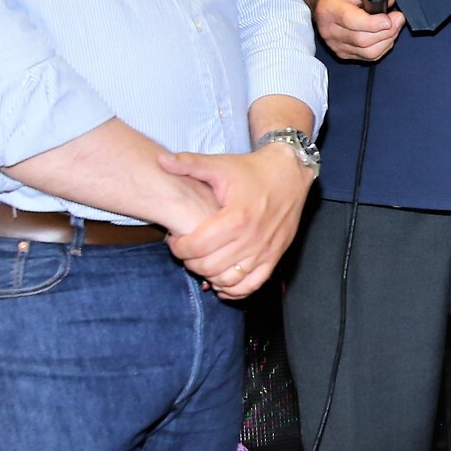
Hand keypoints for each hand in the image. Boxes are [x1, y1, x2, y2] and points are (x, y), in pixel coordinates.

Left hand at [161, 143, 314, 298]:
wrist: (289, 174)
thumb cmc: (252, 170)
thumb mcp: (219, 164)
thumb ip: (188, 164)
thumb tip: (160, 160)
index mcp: (235, 218)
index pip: (196, 247)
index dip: (177, 247)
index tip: (174, 239)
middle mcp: (251, 239)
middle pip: (208, 267)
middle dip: (189, 261)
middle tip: (184, 250)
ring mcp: (264, 251)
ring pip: (228, 280)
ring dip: (208, 276)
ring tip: (201, 262)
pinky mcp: (274, 258)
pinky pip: (251, 285)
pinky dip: (234, 290)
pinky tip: (221, 283)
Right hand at [312, 0, 403, 62]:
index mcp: (329, 8)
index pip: (351, 20)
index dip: (373, 23)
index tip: (388, 19)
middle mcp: (328, 29)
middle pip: (362, 40)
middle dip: (387, 32)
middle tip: (398, 19)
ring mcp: (334, 44)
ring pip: (367, 52)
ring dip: (387, 41)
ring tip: (395, 27)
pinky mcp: (341, 53)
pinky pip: (367, 57)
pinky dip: (382, 48)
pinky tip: (387, 36)